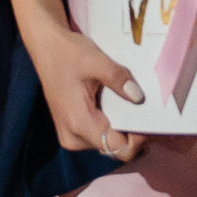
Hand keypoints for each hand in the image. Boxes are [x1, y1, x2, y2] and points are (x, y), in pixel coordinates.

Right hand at [22, 18, 144, 163]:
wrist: (45, 47)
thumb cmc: (67, 53)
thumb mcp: (96, 61)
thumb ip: (119, 79)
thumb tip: (139, 97)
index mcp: (78, 123)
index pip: (117, 149)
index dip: (138, 139)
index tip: (150, 122)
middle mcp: (73, 137)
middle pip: (114, 149)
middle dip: (134, 135)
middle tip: (149, 114)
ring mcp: (72, 135)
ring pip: (108, 144)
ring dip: (124, 130)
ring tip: (135, 108)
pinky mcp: (73, 129)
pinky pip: (100, 136)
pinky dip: (113, 125)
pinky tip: (121, 108)